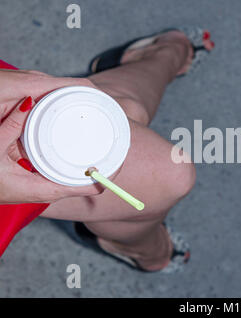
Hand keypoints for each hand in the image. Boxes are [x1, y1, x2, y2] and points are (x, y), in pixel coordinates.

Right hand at [0, 69, 118, 203]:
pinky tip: (76, 156)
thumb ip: (12, 124)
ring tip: (101, 154)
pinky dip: (70, 168)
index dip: (101, 180)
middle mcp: (43, 193)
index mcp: (39, 190)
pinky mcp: (33, 184)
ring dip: (85, 170)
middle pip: (79, 185)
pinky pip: (58, 177)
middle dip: (97, 173)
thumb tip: (30, 100)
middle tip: (113, 156)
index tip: (115, 169)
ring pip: (69, 180)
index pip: (79, 188)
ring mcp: (38, 189)